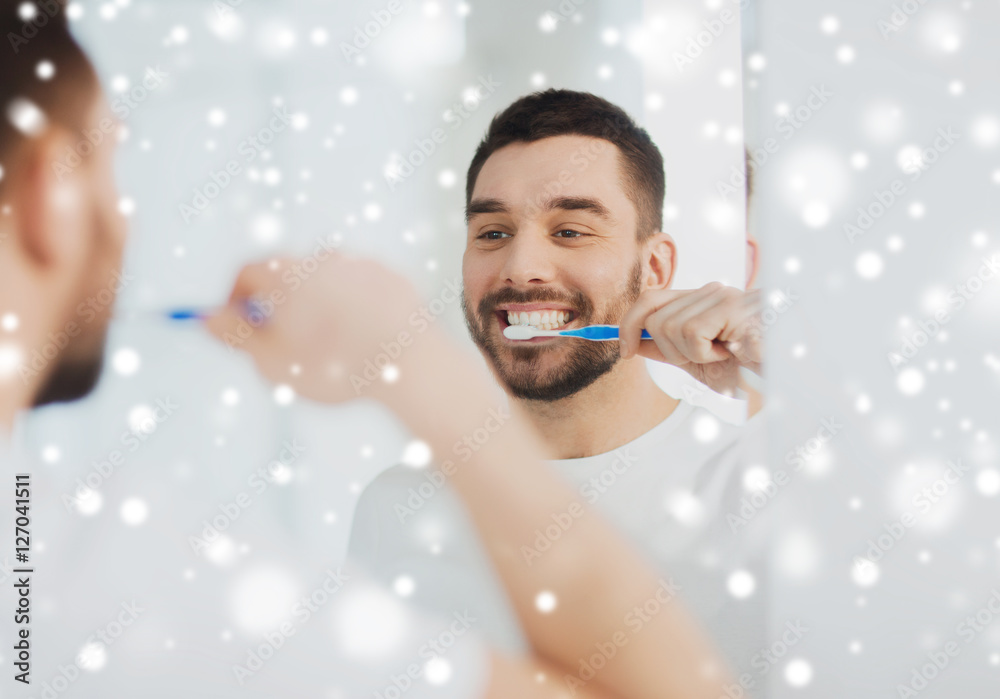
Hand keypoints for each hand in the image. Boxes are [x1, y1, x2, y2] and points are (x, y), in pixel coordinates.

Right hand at [204, 253, 428, 404]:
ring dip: (320, 305)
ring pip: (326, 282)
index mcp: (285, 274)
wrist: (408, 362)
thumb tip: (209, 318)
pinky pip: (361, 289)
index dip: (235, 299)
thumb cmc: (335, 366)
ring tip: (332, 347)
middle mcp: (321, 258)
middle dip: (280, 306)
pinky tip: (363, 339)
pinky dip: (355, 308)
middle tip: (287, 344)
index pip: (246, 273)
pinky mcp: (391, 277)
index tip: (240, 325)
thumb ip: (235, 336)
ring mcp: (360, 264)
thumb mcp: (272, 361)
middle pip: (287, 275)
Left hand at [618, 282, 762, 394]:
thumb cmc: (750, 367)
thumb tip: (633, 342)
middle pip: (654, 317)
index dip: (628, 324)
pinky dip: (706, 353)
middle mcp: (710, 292)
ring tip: (723, 354)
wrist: (786, 375)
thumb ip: (668, 348)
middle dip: (670, 349)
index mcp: (701, 301)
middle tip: (703, 358)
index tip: (624, 351)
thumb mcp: (700, 361)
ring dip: (693, 353)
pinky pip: (691, 332)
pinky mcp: (732, 305)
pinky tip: (731, 352)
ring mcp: (722, 295)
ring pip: (669, 326)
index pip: (650, 299)